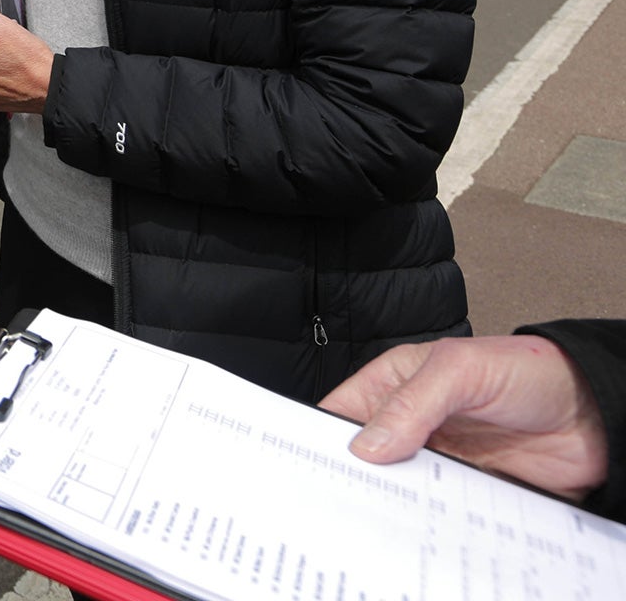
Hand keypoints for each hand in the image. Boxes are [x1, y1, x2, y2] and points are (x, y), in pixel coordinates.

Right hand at [320, 335, 609, 499]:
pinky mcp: (467, 492)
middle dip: (353, 477)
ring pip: (399, 488)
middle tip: (339, 500)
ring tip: (380, 520)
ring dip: (394, 502)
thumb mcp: (460, 370)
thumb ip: (413, 404)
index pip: (341, 412)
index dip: (318, 436)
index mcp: (394, 383)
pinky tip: (423, 529)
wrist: (595, 416)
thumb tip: (366, 445)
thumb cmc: (529, 372)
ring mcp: (439, 460)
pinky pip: (437, 512)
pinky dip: (429, 521)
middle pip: (365, 457)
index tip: (305, 464)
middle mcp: (411, 424)